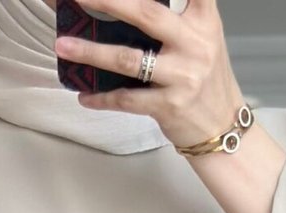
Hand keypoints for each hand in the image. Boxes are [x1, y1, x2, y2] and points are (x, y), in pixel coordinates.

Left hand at [55, 0, 243, 150]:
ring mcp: (182, 76)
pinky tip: (83, 93)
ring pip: (128, 60)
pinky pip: (126, 100)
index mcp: (203, 20)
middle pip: (146, 13)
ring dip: (91, 52)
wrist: (222, 127)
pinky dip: (101, 97)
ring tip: (63, 45)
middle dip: (108, 1)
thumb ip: (175, 17)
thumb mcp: (202, 38)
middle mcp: (194, 44)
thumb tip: (123, 7)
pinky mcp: (168, 106)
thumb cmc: (205, 79)